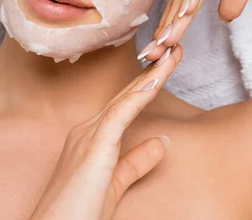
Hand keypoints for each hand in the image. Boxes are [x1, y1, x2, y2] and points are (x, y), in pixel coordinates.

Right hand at [29, 44, 181, 219]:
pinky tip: (152, 83)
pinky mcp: (93, 147)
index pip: (126, 104)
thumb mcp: (114, 184)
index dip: (148, 84)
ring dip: (151, 76)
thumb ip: (136, 161)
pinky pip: (119, 116)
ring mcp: (88, 135)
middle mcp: (88, 129)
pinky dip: (136, 97)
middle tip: (175, 49)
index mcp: (91, 137)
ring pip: (125, 98)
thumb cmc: (77, 213)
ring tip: (172, 55)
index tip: (167, 66)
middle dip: (152, 71)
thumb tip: (161, 143)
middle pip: (127, 94)